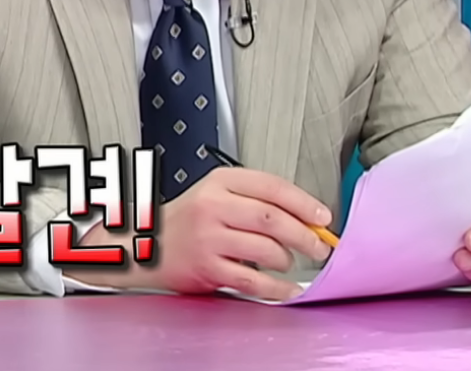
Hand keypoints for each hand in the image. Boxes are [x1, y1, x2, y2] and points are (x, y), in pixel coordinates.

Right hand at [83, 167, 334, 300]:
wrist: (147, 244)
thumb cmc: (188, 221)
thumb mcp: (216, 196)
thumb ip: (256, 201)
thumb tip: (307, 220)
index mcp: (219, 183)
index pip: (271, 186)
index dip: (304, 203)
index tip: (323, 217)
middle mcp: (212, 206)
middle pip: (271, 218)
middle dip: (304, 235)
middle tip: (319, 246)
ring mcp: (208, 238)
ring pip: (265, 249)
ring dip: (287, 260)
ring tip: (287, 263)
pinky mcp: (207, 267)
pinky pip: (252, 280)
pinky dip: (277, 288)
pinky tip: (286, 289)